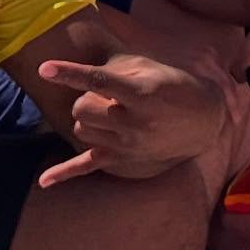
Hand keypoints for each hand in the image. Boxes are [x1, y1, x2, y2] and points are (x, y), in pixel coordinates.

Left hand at [35, 52, 224, 184]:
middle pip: (81, 109)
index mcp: (141, 94)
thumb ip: (118, 68)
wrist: (204, 119)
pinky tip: (44, 181)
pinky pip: (86, 167)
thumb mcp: (153, 69)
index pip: (97, 81)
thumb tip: (81, 72)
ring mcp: (126, 145)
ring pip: (79, 131)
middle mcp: (132, 121)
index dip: (69, 72)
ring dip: (86, 119)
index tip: (45, 68)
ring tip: (107, 114)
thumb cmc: (176, 87)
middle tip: (104, 96)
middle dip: (85, 99)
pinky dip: (63, 174)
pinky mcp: (123, 160)